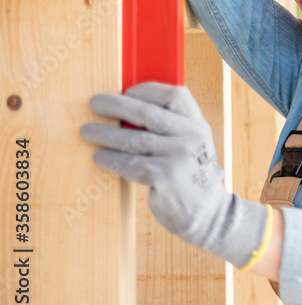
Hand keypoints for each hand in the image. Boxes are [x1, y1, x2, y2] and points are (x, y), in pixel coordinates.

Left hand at [80, 82, 266, 267]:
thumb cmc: (193, 177)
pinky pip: (130, 164)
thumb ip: (173, 128)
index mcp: (199, 125)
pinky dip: (111, 160)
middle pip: (148, 113)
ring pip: (134, 139)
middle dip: (116, 105)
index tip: (126, 91)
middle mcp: (192, 137)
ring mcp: (180, 157)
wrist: (210, 214)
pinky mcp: (165, 177)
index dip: (148, 90)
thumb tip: (127, 110)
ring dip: (105, 134)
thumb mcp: (193, 146)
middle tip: (95, 103)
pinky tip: (100, 158)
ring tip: (87, 132)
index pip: (175, 95)